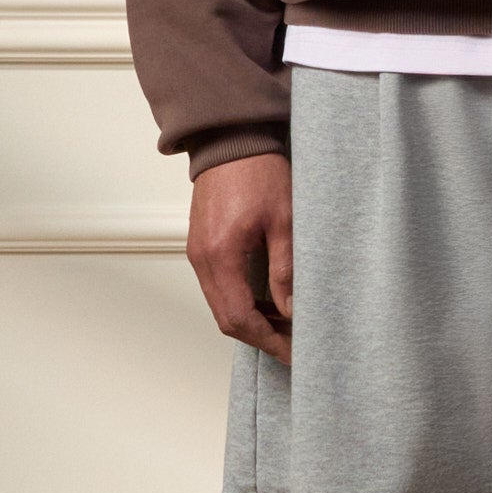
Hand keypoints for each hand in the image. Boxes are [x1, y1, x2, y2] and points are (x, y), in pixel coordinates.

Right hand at [188, 153, 294, 366]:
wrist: (231, 140)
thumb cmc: (258, 172)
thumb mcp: (284, 222)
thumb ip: (286, 271)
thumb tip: (291, 311)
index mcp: (220, 255)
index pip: (240, 318)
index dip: (268, 341)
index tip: (292, 352)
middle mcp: (202, 259)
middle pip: (227, 319)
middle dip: (260, 338)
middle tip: (293, 344)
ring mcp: (198, 254)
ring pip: (221, 306)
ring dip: (252, 322)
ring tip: (286, 325)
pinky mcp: (202, 247)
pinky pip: (218, 288)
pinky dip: (242, 303)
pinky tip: (268, 302)